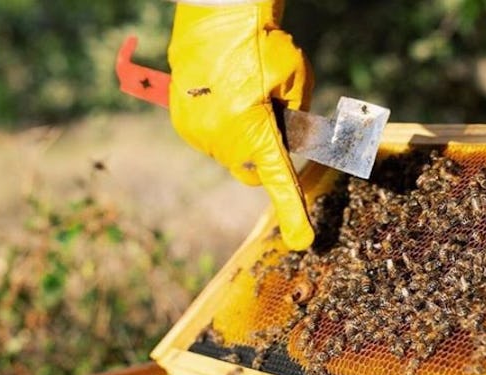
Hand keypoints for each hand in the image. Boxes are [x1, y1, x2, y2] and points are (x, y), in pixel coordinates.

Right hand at [167, 0, 314, 249]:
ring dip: (246, 139)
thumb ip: (298, 120)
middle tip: (277, 116)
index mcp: (253, 130)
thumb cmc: (261, 45)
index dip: (292, 213)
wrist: (215, 18)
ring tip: (246, 96)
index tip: (302, 241)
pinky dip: (226, 130)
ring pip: (233, 156)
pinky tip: (229, 97)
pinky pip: (213, 141)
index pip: (279, 180)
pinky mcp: (183, 125)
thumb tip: (292, 143)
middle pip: (255, 170)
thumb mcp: (296, 81)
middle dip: (269, 156)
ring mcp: (197, 134)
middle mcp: (221, 139)